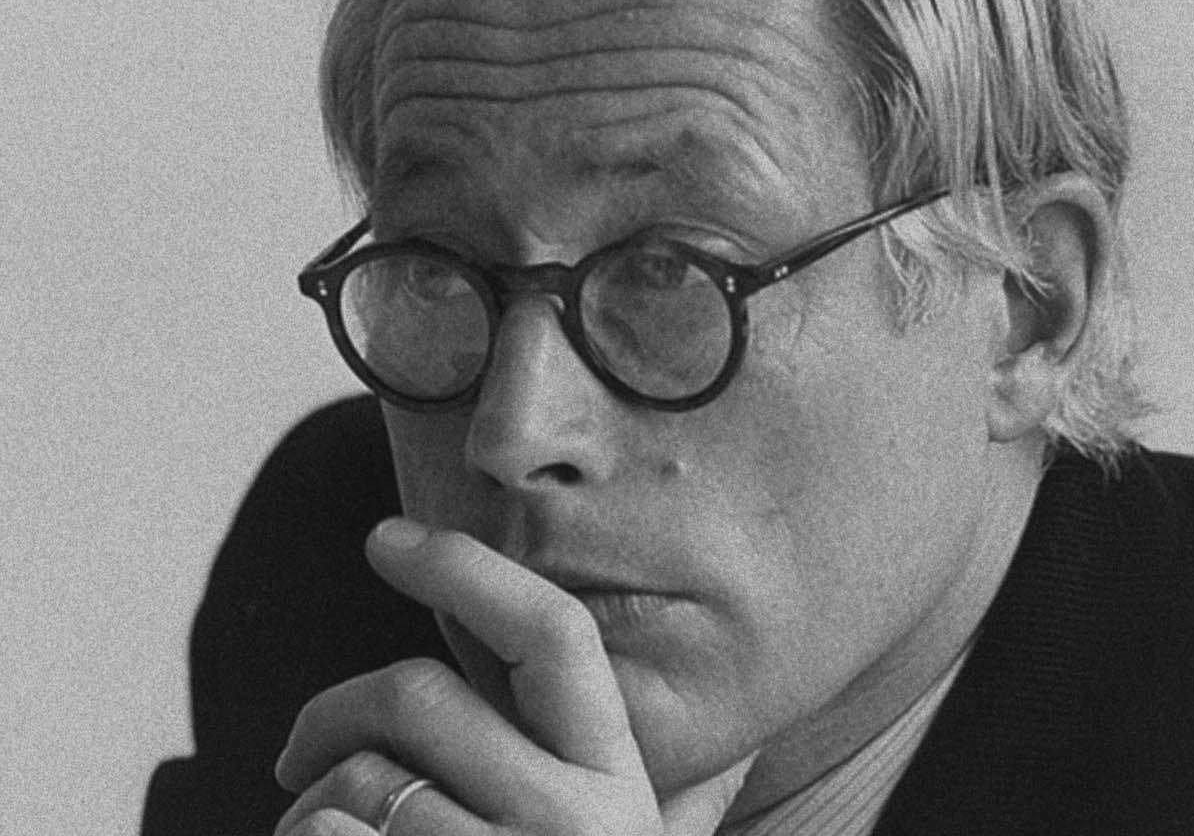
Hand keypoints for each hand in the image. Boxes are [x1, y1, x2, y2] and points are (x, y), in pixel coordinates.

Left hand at [273, 518, 755, 834]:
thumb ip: (684, 812)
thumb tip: (738, 756)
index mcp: (620, 787)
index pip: (553, 637)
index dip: (469, 568)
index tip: (386, 539)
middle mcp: (571, 826)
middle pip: (419, 696)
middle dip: (332, 712)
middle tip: (301, 752)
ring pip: (352, 783)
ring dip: (303, 806)